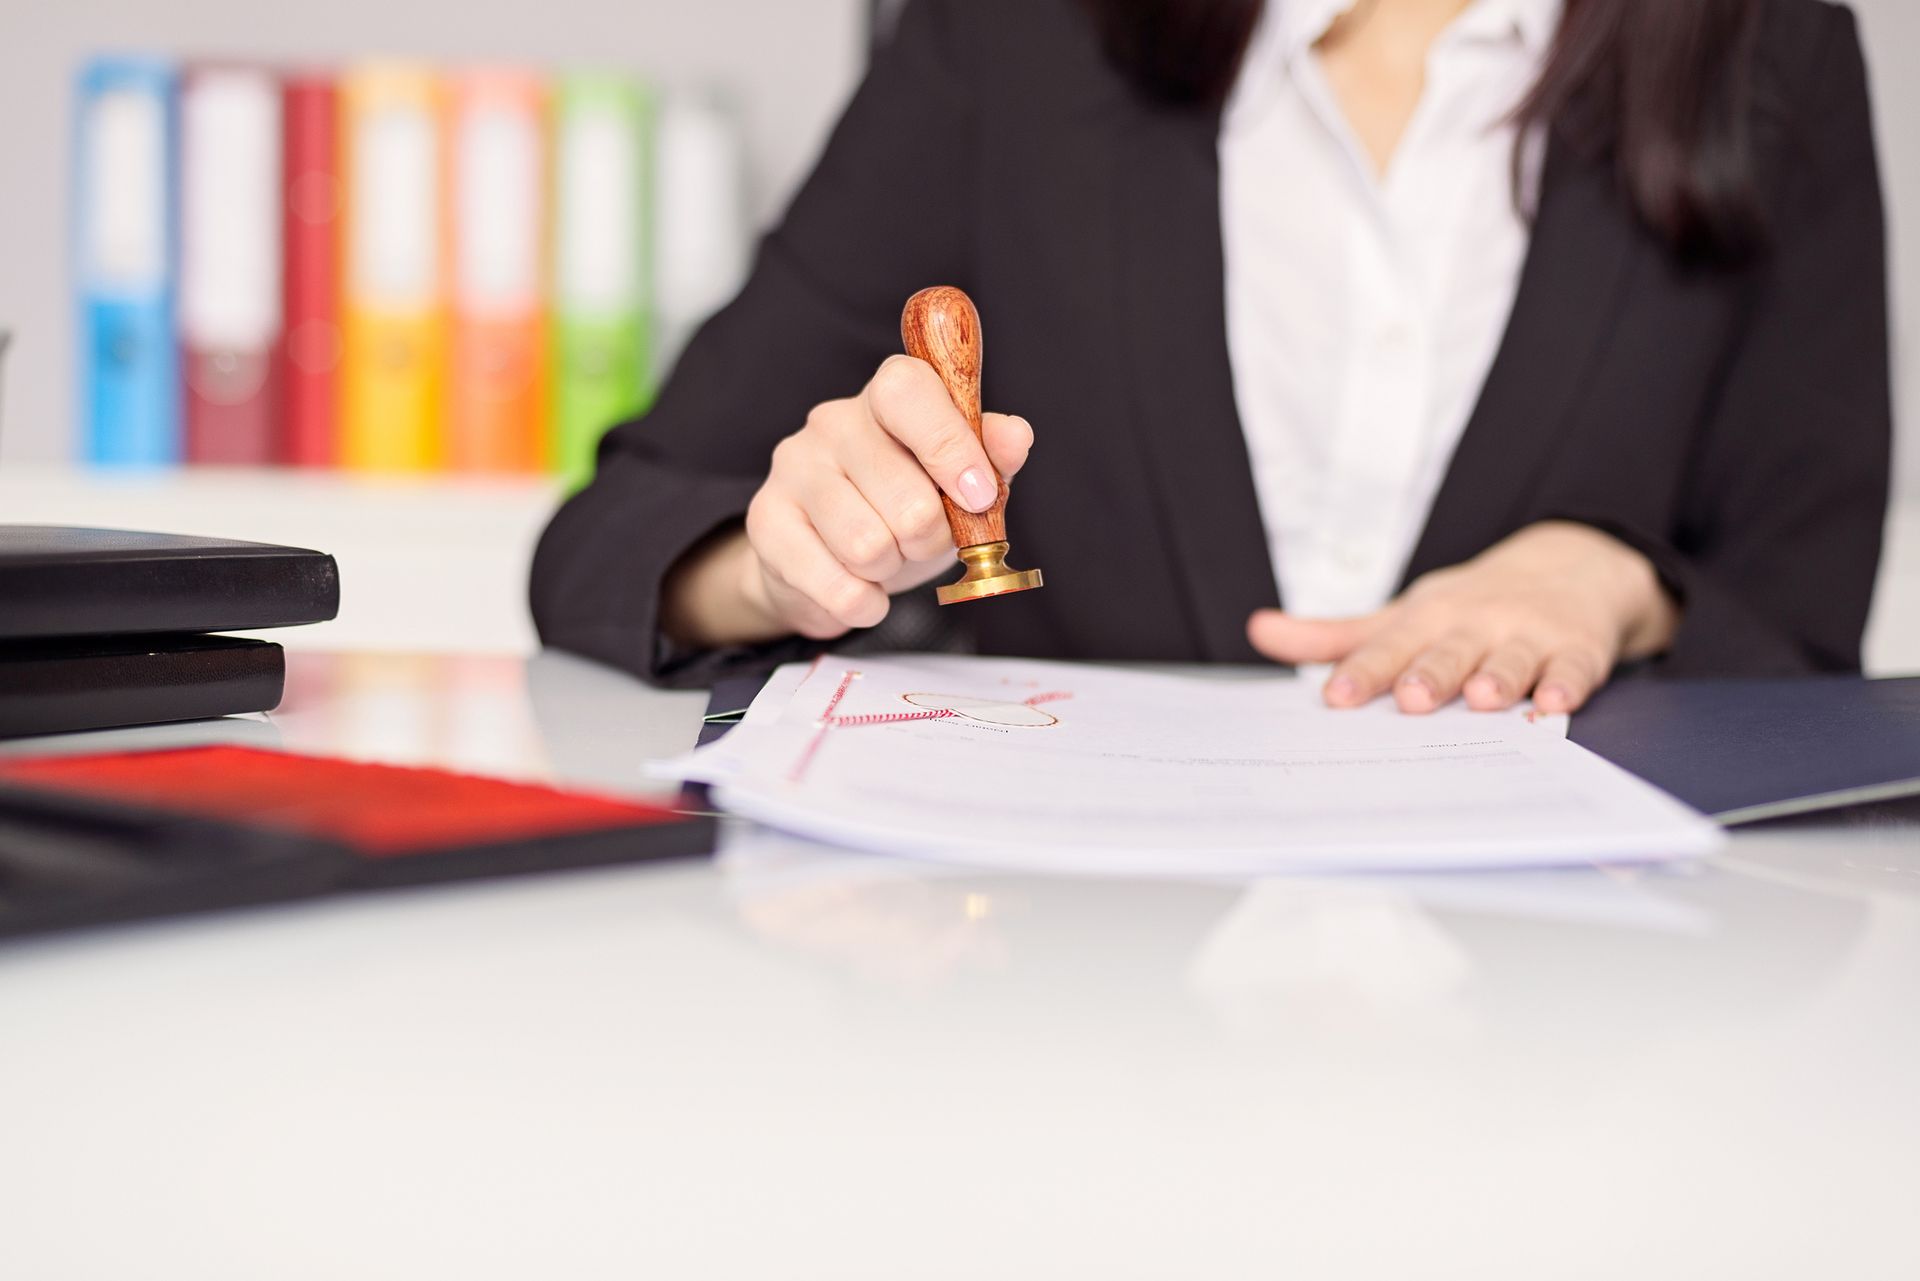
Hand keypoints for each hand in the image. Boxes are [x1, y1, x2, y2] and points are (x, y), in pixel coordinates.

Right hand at [662, 356, 1031, 646]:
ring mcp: (793, 468)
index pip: (909, 392)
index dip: (950, 446)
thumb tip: (1016, 436)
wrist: (827, 562)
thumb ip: (991, 457)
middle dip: (931, 540)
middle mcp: (833, 422)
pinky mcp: (766, 522)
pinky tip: (864, 592)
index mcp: (887, 398)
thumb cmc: (902, 509)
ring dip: (892, 570)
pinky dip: (864, 603)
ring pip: (869, 546)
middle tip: (922, 541)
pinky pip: (836, 585)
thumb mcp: (956, 482)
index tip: (979, 497)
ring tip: (886, 560)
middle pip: (906, 498)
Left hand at [1245, 522, 1678, 714]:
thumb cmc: (1468, 607)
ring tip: (1482, 699)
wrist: (1569, 566)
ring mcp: (1528, 636)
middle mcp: (1475, 624)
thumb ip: (1335, 636)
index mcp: (1426, 619)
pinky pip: (1573, 669)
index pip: (1387, 648)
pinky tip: (1555, 703)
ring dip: (1498, 679)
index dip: (1362, 673)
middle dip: (1430, 675)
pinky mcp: (1576, 650)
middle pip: (1448, 653)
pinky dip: (1566, 686)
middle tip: (1410, 700)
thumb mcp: (1402, 615)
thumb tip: (1259, 631)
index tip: (1334, 698)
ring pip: (1510, 661)